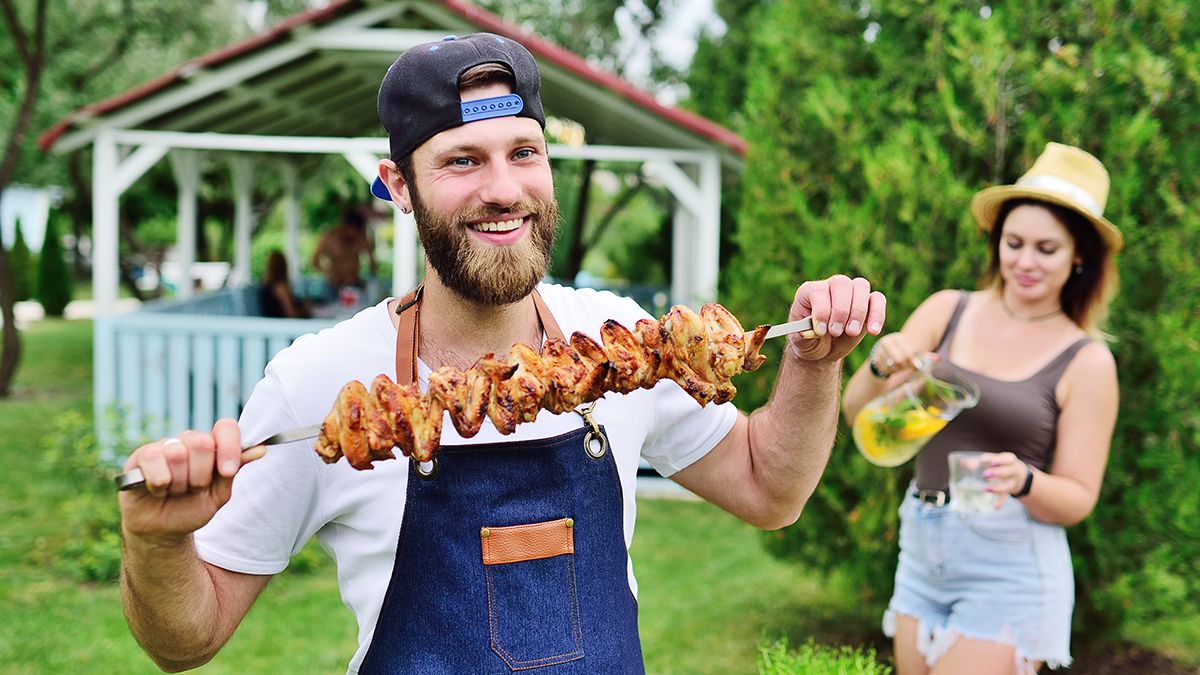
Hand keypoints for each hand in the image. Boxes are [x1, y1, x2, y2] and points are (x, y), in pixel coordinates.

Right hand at [118, 419, 265, 543]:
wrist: (162, 530)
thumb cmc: (191, 509)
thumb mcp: (218, 495)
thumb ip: (234, 470)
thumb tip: (260, 450)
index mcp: (212, 447)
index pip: (225, 427)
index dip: (229, 448)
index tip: (227, 472)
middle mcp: (189, 441)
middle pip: (202, 443)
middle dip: (200, 475)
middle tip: (193, 489)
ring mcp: (165, 446)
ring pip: (178, 454)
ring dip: (179, 483)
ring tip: (174, 491)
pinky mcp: (142, 454)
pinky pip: (154, 459)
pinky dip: (159, 483)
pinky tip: (157, 490)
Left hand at [787, 275, 885, 362]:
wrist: (822, 348)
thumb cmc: (809, 341)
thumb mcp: (800, 341)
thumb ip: (802, 335)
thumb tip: (810, 331)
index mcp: (809, 291)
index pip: (818, 290)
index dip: (821, 310)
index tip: (821, 331)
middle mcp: (830, 286)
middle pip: (841, 283)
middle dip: (841, 310)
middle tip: (836, 332)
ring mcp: (850, 292)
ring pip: (861, 285)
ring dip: (858, 311)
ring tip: (851, 332)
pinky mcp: (867, 303)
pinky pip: (878, 299)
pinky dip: (878, 314)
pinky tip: (872, 331)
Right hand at [869, 333, 938, 379]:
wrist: (883, 360)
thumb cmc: (903, 356)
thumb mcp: (914, 355)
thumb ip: (925, 356)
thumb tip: (939, 358)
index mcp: (897, 338)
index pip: (909, 352)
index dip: (914, 361)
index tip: (917, 366)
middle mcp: (887, 342)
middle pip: (900, 359)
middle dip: (906, 366)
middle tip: (908, 367)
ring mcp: (879, 351)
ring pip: (894, 365)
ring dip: (900, 369)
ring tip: (900, 367)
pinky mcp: (875, 359)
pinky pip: (887, 369)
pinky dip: (893, 371)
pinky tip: (892, 368)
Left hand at [982, 452, 1029, 508]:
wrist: (1018, 475)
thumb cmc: (1000, 464)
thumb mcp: (992, 460)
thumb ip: (978, 462)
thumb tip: (962, 462)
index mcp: (1009, 460)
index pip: (1008, 459)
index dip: (1000, 460)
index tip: (990, 462)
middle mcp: (1013, 471)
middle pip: (1008, 472)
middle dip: (997, 473)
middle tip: (984, 475)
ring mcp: (1012, 482)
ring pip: (1008, 486)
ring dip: (998, 488)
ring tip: (986, 489)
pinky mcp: (1008, 491)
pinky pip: (1005, 497)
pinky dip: (1000, 502)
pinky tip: (995, 507)